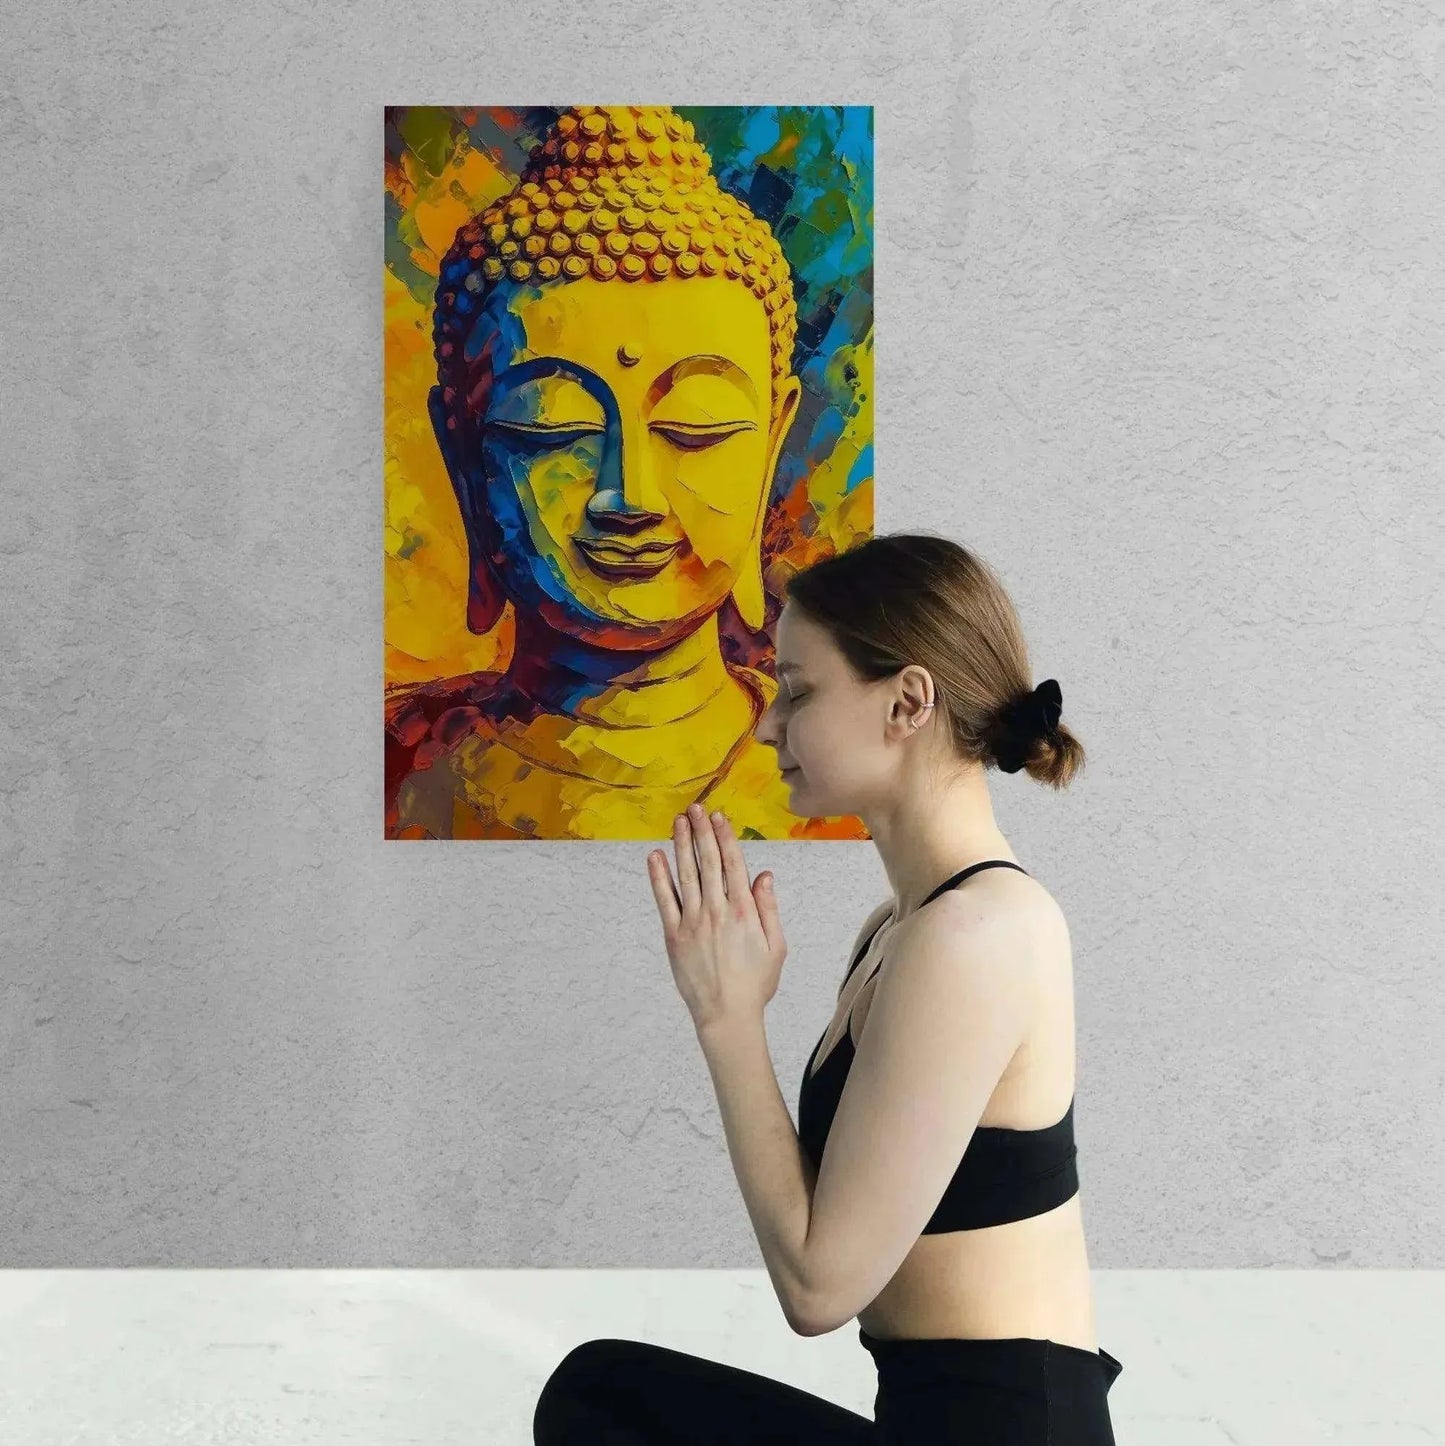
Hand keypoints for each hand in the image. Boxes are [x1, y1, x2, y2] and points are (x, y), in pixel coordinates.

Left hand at [647, 803, 787, 1031]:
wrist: (727, 1014)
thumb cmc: (755, 983)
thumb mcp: (776, 946)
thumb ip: (768, 908)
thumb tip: (763, 875)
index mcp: (743, 911)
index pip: (732, 864)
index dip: (724, 837)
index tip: (718, 817)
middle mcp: (717, 910)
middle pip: (707, 862)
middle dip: (701, 832)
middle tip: (695, 809)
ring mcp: (692, 922)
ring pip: (686, 874)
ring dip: (681, 845)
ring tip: (678, 822)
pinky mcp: (674, 936)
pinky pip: (665, 900)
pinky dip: (659, 877)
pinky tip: (655, 857)